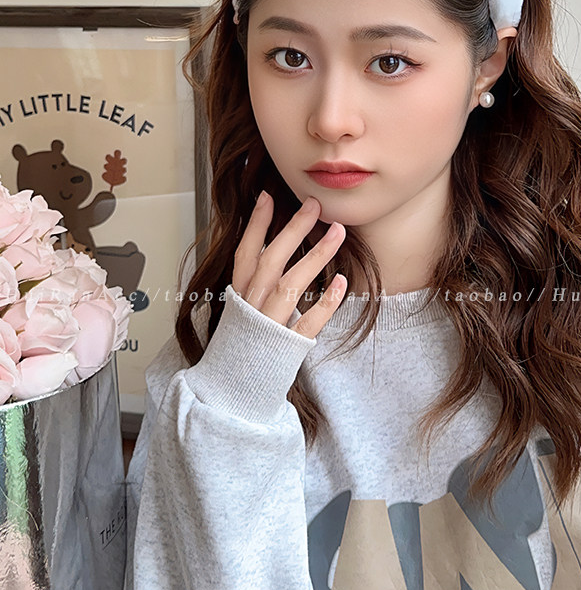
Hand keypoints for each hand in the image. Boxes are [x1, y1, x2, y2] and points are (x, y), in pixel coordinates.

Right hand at [232, 192, 346, 338]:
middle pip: (271, 261)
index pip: (245, 253)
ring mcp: (268, 326)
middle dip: (293, 231)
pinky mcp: (286, 347)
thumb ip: (252, 281)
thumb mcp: (240, 308)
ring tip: (337, 232)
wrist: (231, 393)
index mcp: (238, 295)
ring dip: (315, 256)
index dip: (256, 224)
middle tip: (314, 205)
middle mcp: (251, 307)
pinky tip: (342, 282)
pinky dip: (325, 303)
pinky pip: (307, 322)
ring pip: (290, 286)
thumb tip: (265, 247)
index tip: (268, 196)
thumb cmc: (241, 346)